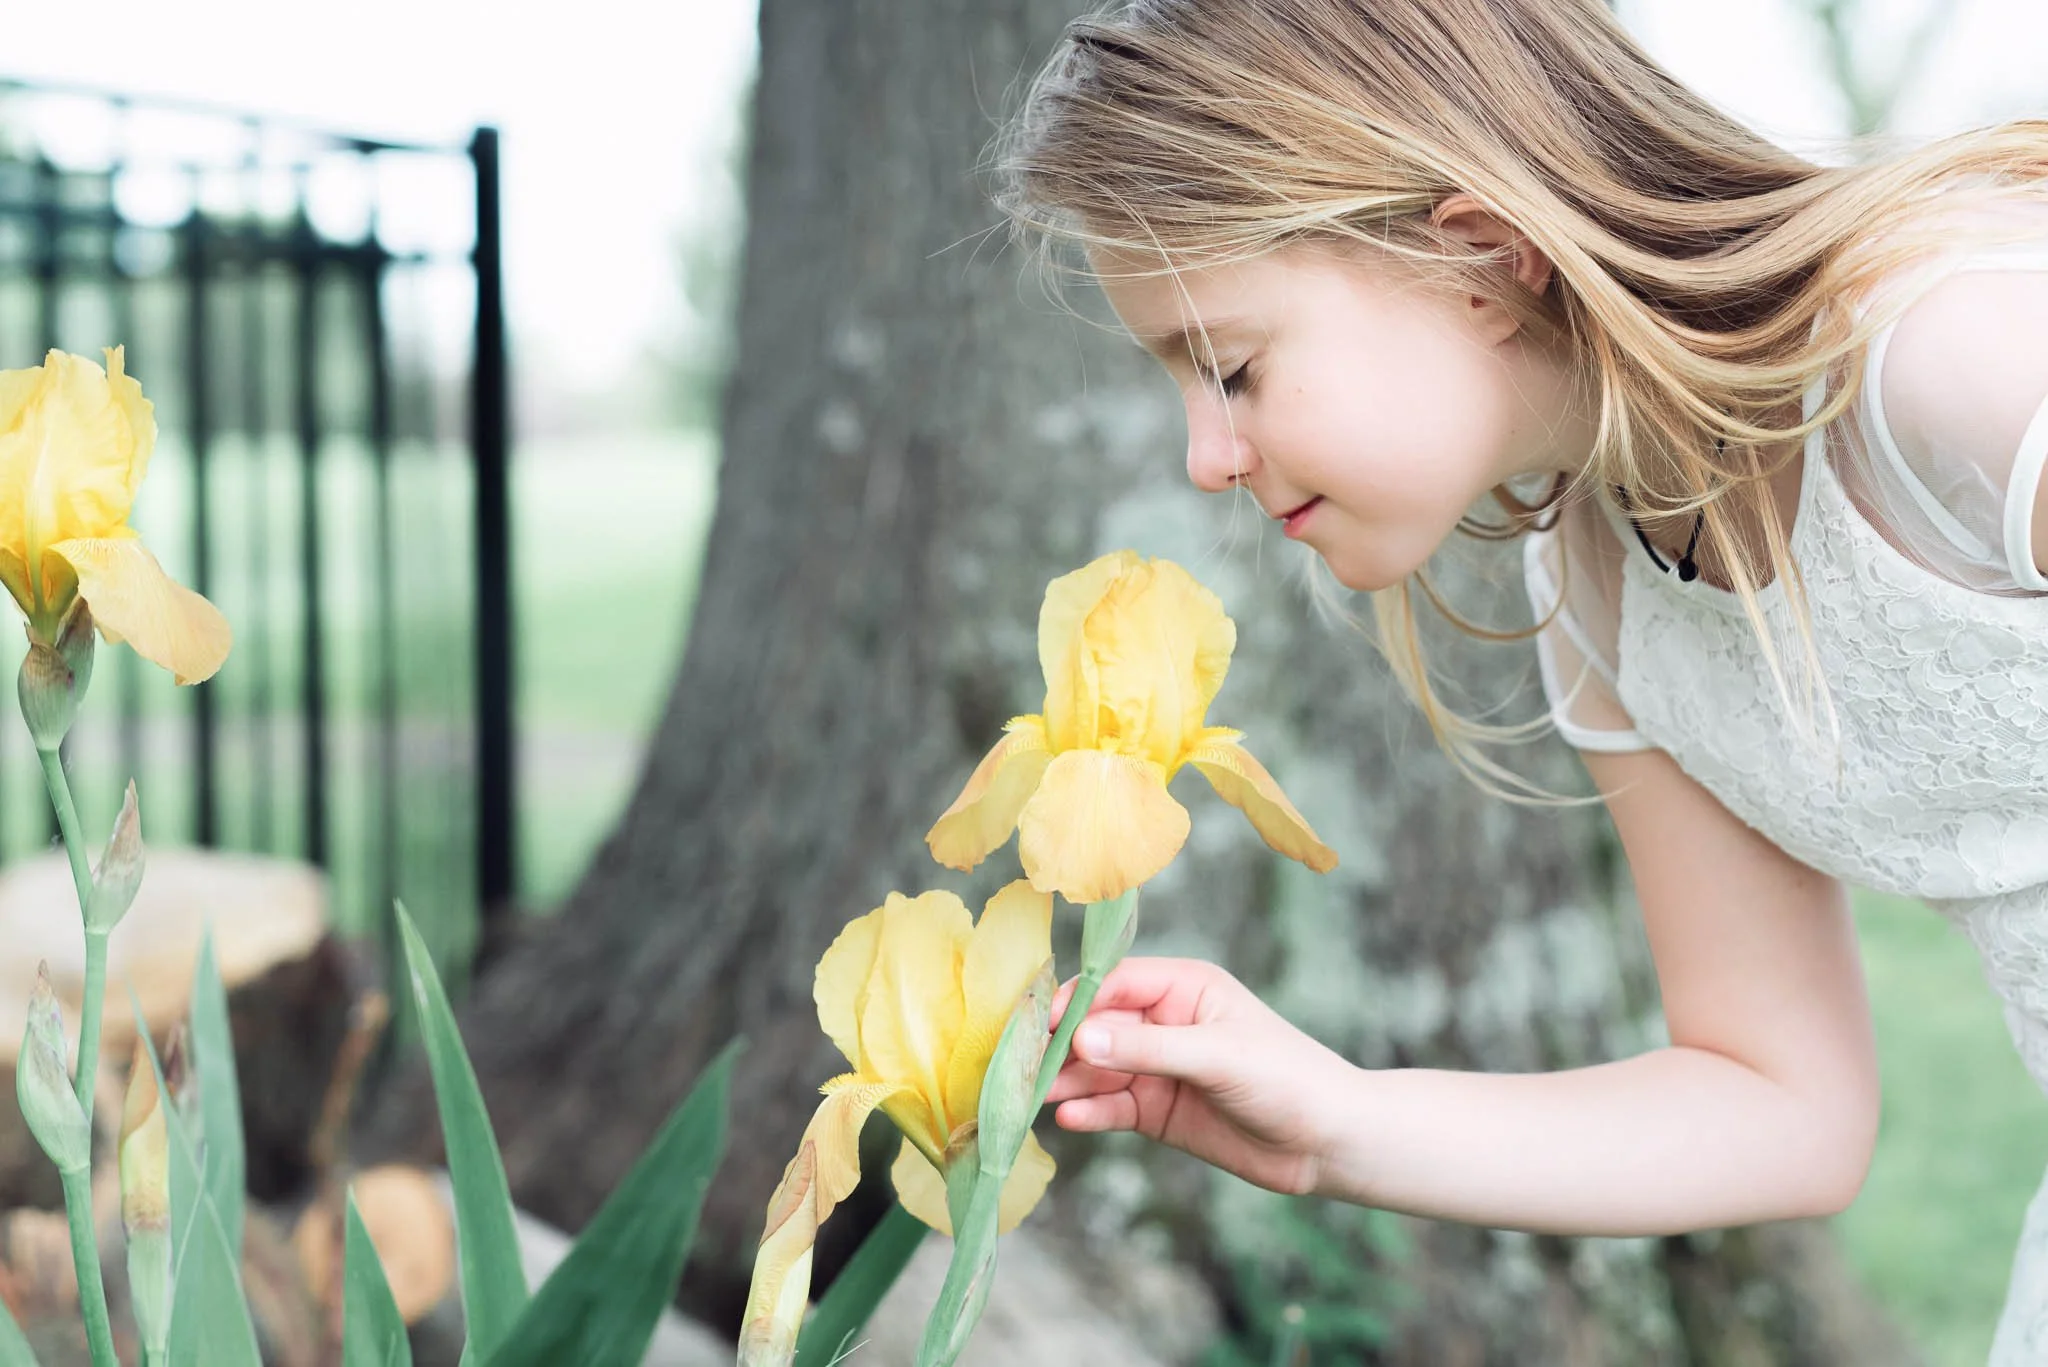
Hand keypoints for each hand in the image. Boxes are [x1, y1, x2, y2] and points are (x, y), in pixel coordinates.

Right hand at [1045, 957, 1356, 1197]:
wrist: (1329, 1143)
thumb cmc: (1287, 1079)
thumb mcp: (1218, 1056)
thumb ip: (1148, 1048)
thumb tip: (1081, 1038)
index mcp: (1183, 987)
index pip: (1114, 983)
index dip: (1075, 1001)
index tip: (1039, 1024)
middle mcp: (1164, 1022)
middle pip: (1096, 1027)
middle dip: (1059, 1045)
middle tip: (1019, 1065)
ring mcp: (1158, 1068)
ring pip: (1097, 1070)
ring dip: (1066, 1082)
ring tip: (1033, 1098)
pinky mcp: (1157, 1111)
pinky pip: (1112, 1108)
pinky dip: (1090, 1113)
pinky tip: (1069, 1121)